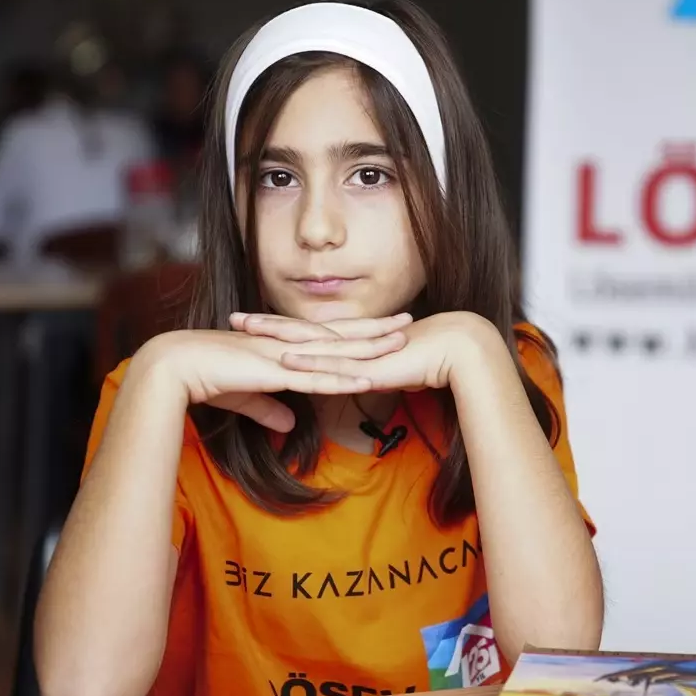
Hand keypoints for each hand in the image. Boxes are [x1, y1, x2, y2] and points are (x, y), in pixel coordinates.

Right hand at [133, 313, 411, 431]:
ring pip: (335, 352)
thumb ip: (269, 409)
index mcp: (283, 345)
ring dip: (369, 350)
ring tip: (399, 343)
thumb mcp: (245, 398)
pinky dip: (341, 379)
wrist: (174, 367)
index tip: (386, 327)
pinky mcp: (273, 372)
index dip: (359, 332)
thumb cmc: (205, 378)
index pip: (329, 336)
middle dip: (377, 330)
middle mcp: (288, 344)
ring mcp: (283, 355)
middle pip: (342, 336)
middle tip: (409, 320)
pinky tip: (365, 380)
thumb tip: (290, 424)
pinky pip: (315, 378)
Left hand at [236, 311, 496, 391]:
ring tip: (246, 332)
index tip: (256, 323)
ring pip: (310, 343)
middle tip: (235, 318)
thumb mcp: (395, 368)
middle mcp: (352, 342)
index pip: (312, 333)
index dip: (283, 327)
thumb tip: (365, 378)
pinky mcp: (369, 366)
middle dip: (267, 325)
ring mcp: (359, 351)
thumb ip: (375, 372)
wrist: (460, 350)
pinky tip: (284, 362)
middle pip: (302, 331)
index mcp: (355, 342)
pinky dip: (308, 364)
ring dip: (277, 338)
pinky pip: (333, 366)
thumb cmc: (433, 359)